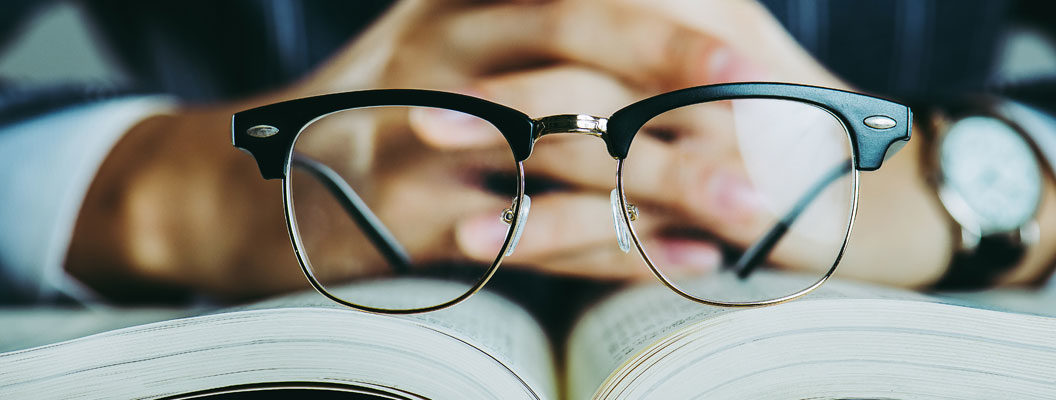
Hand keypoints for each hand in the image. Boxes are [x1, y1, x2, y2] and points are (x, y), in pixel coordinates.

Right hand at [64, 0, 764, 299]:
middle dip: (671, 68)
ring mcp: (419, 135)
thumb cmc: (373, 117)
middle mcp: (438, 54)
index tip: (737, 36)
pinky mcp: (410, 217)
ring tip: (748, 204)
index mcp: (455, 4)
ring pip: (562, 143)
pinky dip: (616, 248)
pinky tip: (680, 258)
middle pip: (569, 42)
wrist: (250, 191)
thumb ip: (514, 21)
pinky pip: (535, 233)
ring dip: (664, 175)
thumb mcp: (436, 44)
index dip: (654, 10)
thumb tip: (634, 13)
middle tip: (762, 91)